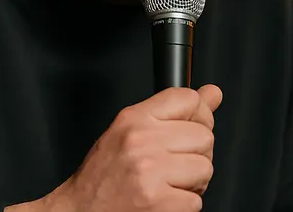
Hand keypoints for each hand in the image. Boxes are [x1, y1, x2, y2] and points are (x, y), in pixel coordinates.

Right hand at [14, 84, 222, 211]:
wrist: (80, 211)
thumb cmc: (103, 175)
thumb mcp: (131, 131)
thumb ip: (173, 112)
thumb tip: (212, 93)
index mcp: (134, 119)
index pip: (187, 99)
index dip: (198, 115)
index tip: (191, 128)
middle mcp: (141, 141)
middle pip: (204, 136)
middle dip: (196, 154)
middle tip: (174, 164)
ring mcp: (150, 172)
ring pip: (206, 168)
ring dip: (193, 181)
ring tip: (169, 183)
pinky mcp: (158, 202)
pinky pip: (196, 200)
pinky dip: (184, 205)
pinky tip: (164, 200)